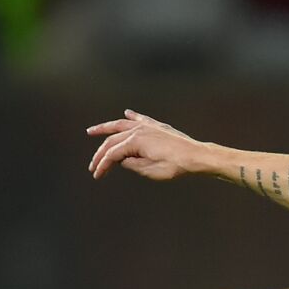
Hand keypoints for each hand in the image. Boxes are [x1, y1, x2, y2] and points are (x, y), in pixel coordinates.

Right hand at [87, 110, 210, 180]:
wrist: (196, 156)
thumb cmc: (175, 166)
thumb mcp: (150, 171)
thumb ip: (132, 164)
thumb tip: (122, 160)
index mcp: (135, 141)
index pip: (112, 154)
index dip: (103, 165)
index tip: (97, 175)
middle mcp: (139, 130)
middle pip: (113, 140)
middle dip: (101, 154)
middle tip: (93, 165)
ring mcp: (149, 126)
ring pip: (122, 125)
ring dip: (106, 128)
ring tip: (93, 131)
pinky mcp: (158, 127)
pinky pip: (141, 119)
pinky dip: (132, 116)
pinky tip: (127, 113)